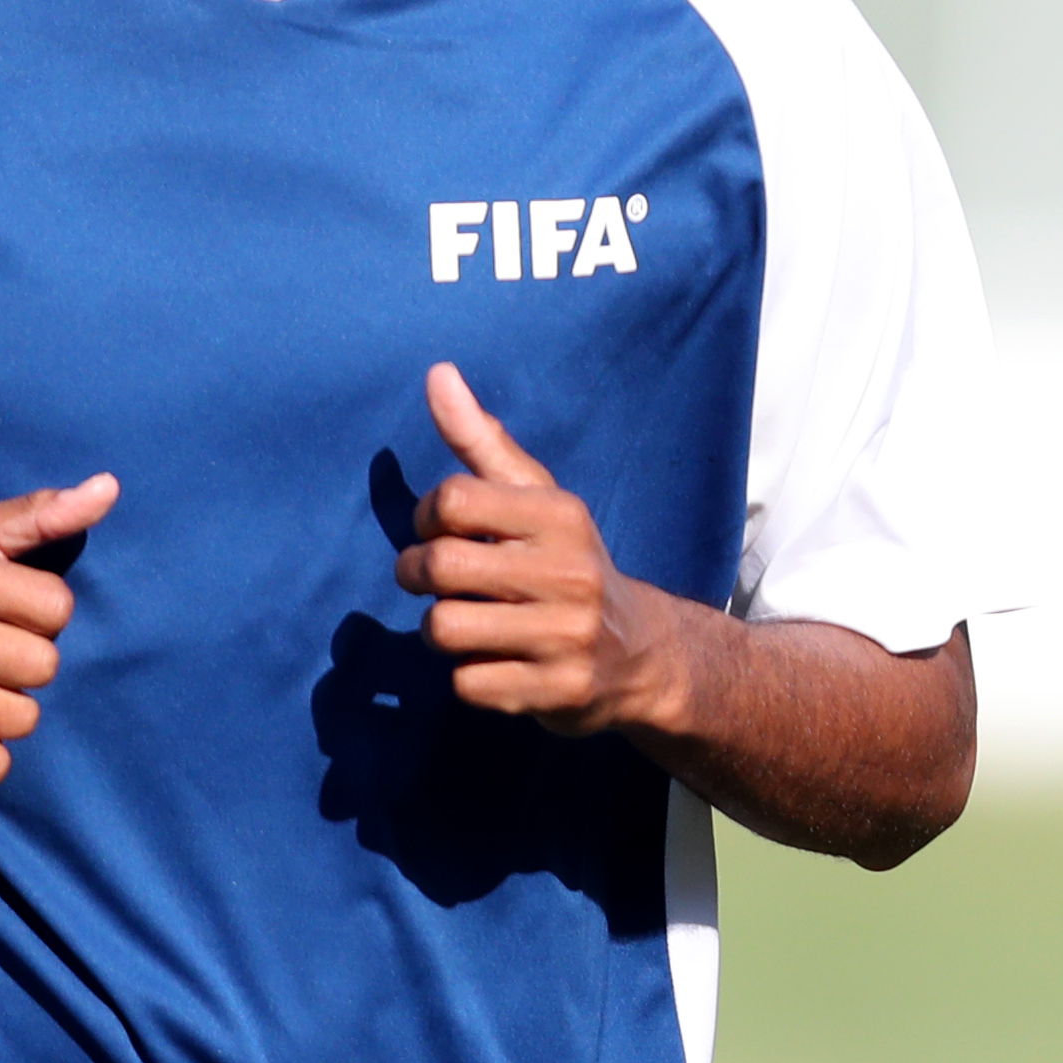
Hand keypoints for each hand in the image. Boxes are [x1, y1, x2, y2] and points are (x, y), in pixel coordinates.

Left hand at [395, 363, 681, 733]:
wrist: (644, 657)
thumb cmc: (567, 565)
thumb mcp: (537, 500)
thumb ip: (480, 441)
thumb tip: (437, 372)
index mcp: (561, 516)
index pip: (453, 499)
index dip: (426, 518)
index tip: (443, 530)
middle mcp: (571, 573)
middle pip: (440, 566)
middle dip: (419, 575)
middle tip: (439, 582)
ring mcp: (568, 636)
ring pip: (445, 629)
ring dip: (442, 631)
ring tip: (470, 625)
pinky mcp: (560, 691)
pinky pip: (467, 684)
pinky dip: (470, 677)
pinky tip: (500, 665)